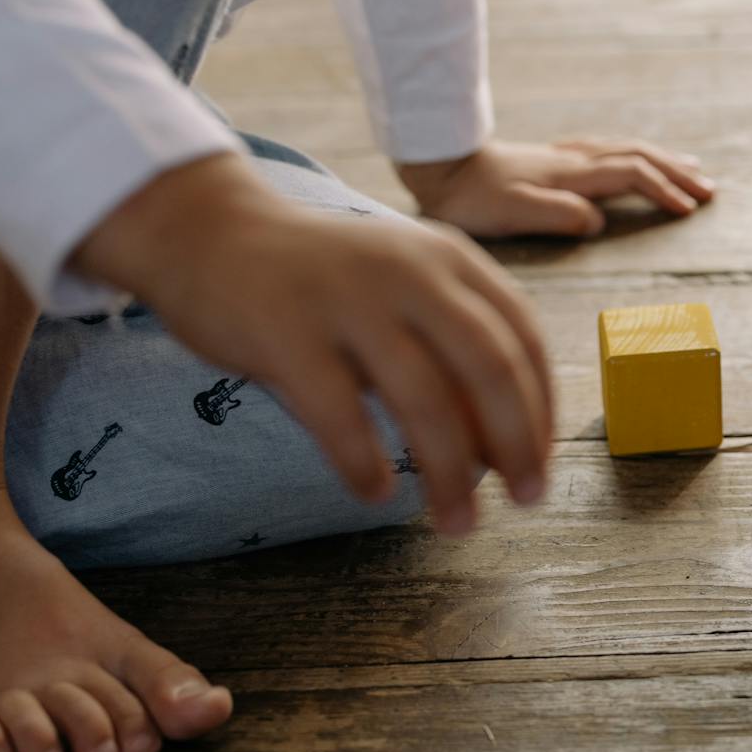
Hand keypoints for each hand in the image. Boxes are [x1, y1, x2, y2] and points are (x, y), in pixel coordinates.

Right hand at [75, 155, 554, 534]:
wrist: (210, 230)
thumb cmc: (324, 277)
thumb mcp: (405, 284)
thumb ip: (454, 343)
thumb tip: (504, 441)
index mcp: (450, 259)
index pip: (523, 338)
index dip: (541, 408)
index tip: (539, 463)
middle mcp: (410, 273)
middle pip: (490, 368)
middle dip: (517, 444)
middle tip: (526, 499)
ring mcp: (348, 300)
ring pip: (425, 400)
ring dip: (451, 473)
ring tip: (456, 522)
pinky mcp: (285, 332)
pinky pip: (339, 415)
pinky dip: (365, 464)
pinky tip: (376, 494)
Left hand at [397, 138, 714, 238]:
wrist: (438, 165)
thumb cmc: (471, 198)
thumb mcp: (513, 213)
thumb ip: (560, 215)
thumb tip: (599, 220)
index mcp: (572, 176)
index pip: (632, 176)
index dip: (665, 192)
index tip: (690, 211)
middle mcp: (574, 160)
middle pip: (639, 156)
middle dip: (678, 172)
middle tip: (710, 189)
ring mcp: (564, 156)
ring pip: (626, 149)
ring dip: (663, 159)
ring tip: (691, 168)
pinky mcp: (553, 158)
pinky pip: (609, 149)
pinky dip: (636, 154)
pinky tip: (636, 158)